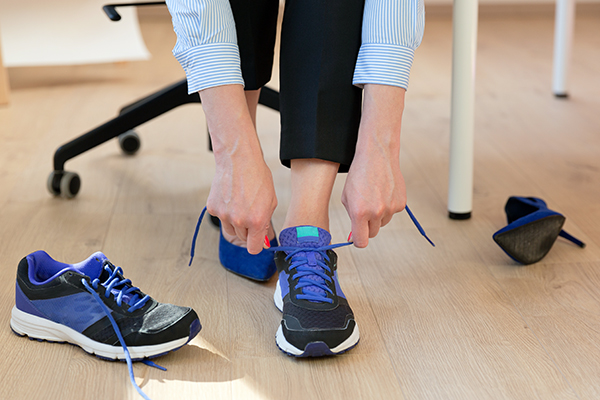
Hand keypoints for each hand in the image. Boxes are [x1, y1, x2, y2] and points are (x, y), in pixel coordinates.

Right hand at [207, 152, 276, 254]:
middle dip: (247, 230)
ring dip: (235, 223)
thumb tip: (263, 239)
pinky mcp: (212, 208)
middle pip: (242, 239)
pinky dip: (225, 212)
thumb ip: (266, 224)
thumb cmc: (257, 177)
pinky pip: (220, 218)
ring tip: (241, 205)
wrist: (239, 160)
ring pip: (230, 230)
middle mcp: (239, 221)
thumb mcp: (270, 202)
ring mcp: (224, 215)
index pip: (253, 248)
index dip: (256, 244)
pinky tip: (231, 198)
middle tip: (250, 213)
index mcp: (256, 221)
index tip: (257, 239)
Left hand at [341, 84, 407, 247]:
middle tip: (364, 212)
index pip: (361, 241)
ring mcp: (391, 208)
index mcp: (359, 212)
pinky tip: (383, 193)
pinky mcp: (401, 204)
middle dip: (367, 226)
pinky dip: (388, 207)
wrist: (376, 156)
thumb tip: (354, 235)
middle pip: (372, 233)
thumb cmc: (359, 174)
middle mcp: (376, 212)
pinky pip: (392, 213)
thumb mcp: (347, 197)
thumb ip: (351, 216)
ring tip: (373, 197)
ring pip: (383, 223)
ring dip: (378, 215)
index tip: (356, 236)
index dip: (358, 240)